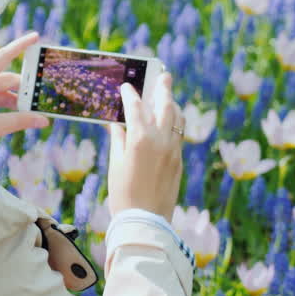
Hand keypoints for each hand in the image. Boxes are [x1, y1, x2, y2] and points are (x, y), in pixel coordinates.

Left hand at [0, 31, 48, 160]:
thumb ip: (19, 121)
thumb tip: (43, 120)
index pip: (2, 57)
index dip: (20, 46)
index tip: (35, 37)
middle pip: (5, 79)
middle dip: (24, 87)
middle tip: (43, 94)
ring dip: (16, 100)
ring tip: (34, 110)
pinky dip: (6, 108)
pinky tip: (19, 116)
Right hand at [106, 72, 183, 219]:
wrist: (145, 221)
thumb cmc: (123, 193)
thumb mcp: (115, 164)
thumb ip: (118, 139)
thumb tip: (117, 124)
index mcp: (139, 139)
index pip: (135, 107)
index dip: (130, 94)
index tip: (127, 87)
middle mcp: (160, 140)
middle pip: (164, 105)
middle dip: (163, 88)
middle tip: (164, 74)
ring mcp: (173, 150)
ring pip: (177, 118)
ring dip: (172, 104)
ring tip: (168, 96)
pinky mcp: (179, 160)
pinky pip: (179, 134)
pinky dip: (175, 123)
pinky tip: (170, 121)